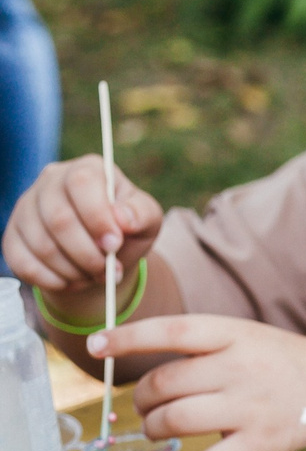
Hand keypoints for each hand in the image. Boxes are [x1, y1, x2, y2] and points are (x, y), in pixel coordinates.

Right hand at [5, 156, 162, 313]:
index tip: (114, 244)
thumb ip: (141, 214)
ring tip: (93, 275)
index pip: (82, 182)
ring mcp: (26, 208)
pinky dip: (50, 279)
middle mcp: (50, 181)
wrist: (102, 252)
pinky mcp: (12, 236)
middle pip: (59, 219)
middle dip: (87, 253)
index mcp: (87, 169)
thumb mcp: (147, 219)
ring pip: (42, 245)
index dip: (97, 217)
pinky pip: (23, 263)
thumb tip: (123, 218)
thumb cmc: (127, 229)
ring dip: (72, 270)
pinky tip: (70, 281)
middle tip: (106, 269)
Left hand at [98, 316, 305, 450]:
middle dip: (142, 398)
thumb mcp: (259, 341)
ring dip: (153, 429)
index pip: (175, 330)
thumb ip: (213, 349)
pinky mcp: (261, 445)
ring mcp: (253, 408)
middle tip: (144, 406)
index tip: (97, 345)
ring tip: (155, 431)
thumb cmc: (297, 369)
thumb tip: (154, 371)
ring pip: (176, 421)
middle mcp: (244, 369)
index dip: (130, 337)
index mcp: (241, 336)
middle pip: (166, 382)